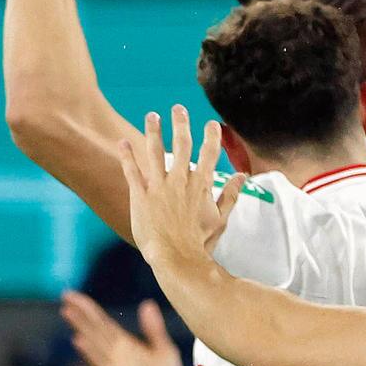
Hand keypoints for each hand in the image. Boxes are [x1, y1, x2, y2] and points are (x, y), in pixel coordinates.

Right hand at [62, 294, 188, 365]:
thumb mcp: (164, 350)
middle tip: (64, 294)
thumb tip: (147, 303)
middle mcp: (115, 352)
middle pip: (94, 327)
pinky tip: (78, 340)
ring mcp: (113, 364)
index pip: (102, 321)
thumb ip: (154, 329)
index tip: (72, 295)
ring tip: (67, 311)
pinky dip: (90, 351)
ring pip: (94, 340)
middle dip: (80, 312)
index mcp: (125, 342)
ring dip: (81, 326)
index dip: (88, 308)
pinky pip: (100, 362)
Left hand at [114, 108, 238, 276]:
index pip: (208, 154)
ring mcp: (159, 186)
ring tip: (151, 116)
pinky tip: (122, 141)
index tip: (212, 124)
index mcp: (200, 185)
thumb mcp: (220, 219)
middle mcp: (180, 180)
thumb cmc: (200, 242)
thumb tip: (242, 177)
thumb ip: (230, 195)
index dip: (211, 136)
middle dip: (180, 123)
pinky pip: (132, 170)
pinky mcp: (140, 195)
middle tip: (177, 108)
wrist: (176, 258)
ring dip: (153, 131)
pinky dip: (127, 155)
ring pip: (154, 151)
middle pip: (181, 144)